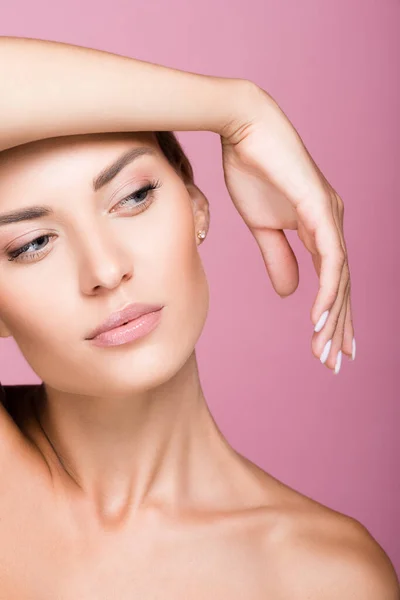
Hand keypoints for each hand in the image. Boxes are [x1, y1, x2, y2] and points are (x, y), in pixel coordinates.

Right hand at [220, 84, 354, 373]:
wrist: (244, 131)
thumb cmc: (252, 171)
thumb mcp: (263, 228)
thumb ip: (278, 258)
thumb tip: (292, 293)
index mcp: (319, 229)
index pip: (333, 281)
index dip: (332, 315)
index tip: (326, 345)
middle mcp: (332, 225)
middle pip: (343, 286)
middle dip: (337, 327)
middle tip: (332, 362)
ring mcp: (330, 216)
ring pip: (341, 278)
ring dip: (333, 318)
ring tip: (326, 352)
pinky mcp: (320, 208)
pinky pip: (330, 258)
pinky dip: (327, 290)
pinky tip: (320, 318)